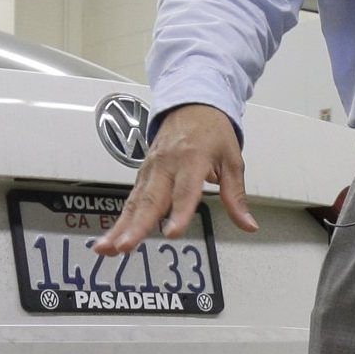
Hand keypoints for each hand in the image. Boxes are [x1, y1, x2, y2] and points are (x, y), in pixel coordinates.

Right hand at [94, 104, 256, 254]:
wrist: (192, 104)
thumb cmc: (212, 131)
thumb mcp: (232, 161)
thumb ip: (236, 197)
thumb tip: (248, 225)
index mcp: (192, 160)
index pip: (185, 191)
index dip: (179, 213)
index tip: (172, 232)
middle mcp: (167, 165)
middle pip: (150, 200)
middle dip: (136, 226)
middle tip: (125, 246)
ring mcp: (151, 170)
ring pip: (134, 203)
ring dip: (120, 227)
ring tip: (107, 249)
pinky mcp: (143, 174)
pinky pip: (131, 200)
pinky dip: (120, 220)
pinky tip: (110, 239)